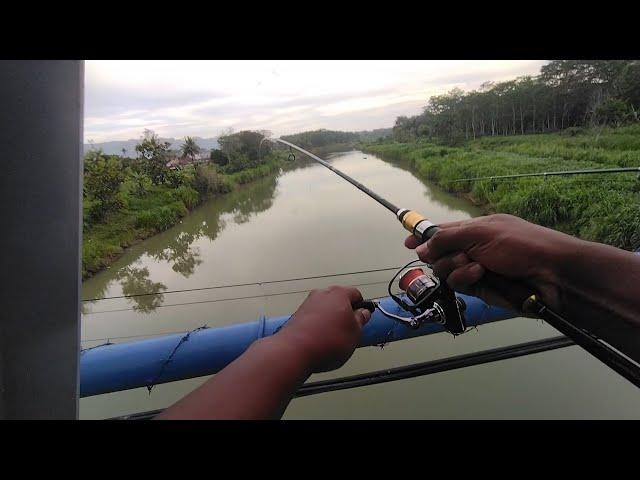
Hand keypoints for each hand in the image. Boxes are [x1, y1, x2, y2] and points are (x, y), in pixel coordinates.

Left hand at [276, 286, 370, 372]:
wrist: (294, 351)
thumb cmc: (331, 340)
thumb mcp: (355, 333)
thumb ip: (360, 320)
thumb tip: (363, 312)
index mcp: (339, 293)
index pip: (355, 294)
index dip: (362, 307)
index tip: (362, 321)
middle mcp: (321, 293)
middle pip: (338, 300)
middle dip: (345, 313)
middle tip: (349, 331)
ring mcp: (307, 303)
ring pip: (325, 308)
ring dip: (330, 319)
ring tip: (333, 338)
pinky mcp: (296, 315)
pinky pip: (313, 317)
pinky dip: (318, 325)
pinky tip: (319, 340)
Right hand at [404, 214, 582, 311]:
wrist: (553, 275)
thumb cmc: (522, 245)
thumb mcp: (482, 232)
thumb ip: (447, 237)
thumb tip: (420, 246)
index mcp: (476, 229)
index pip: (443, 231)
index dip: (424, 235)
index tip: (406, 241)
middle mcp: (474, 249)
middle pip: (439, 253)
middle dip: (442, 254)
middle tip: (458, 254)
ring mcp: (477, 271)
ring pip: (446, 271)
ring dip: (456, 267)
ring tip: (475, 266)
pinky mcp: (481, 291)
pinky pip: (459, 285)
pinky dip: (465, 279)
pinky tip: (480, 275)